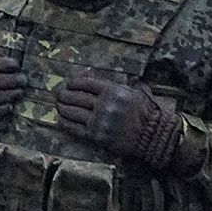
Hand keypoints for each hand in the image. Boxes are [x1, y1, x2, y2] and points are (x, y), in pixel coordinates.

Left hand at [56, 75, 181, 166]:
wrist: (152, 136)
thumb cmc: (146, 112)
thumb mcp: (137, 91)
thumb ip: (121, 83)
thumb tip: (112, 74)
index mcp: (113, 91)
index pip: (86, 83)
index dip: (73, 83)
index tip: (69, 84)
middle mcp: (104, 105)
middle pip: (75, 97)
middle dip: (64, 95)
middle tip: (60, 95)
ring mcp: (98, 121)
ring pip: (71, 112)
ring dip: (62, 108)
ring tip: (59, 106)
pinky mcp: (95, 136)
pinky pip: (74, 128)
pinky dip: (65, 123)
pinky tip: (61, 120)